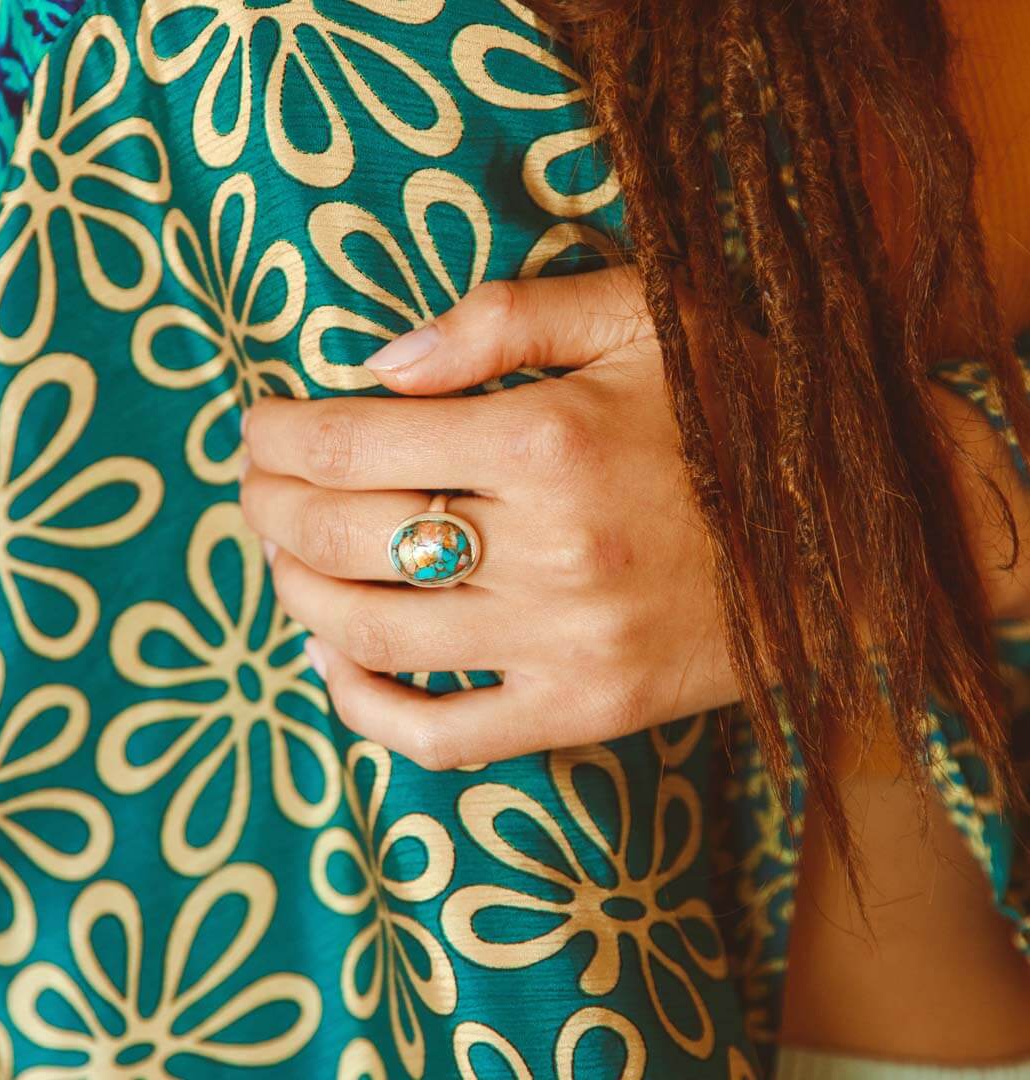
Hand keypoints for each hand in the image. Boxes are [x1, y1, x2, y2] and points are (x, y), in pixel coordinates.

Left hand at [239, 265, 742, 768]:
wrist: (854, 536)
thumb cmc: (741, 412)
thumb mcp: (640, 320)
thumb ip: (503, 320)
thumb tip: (377, 363)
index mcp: (549, 439)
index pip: (350, 440)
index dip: (277, 434)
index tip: (257, 427)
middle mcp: (548, 550)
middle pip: (341, 537)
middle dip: (268, 506)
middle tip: (254, 485)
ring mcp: (565, 646)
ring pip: (369, 636)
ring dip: (293, 594)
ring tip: (280, 559)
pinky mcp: (585, 711)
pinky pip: (442, 738)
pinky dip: (363, 709)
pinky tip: (334, 663)